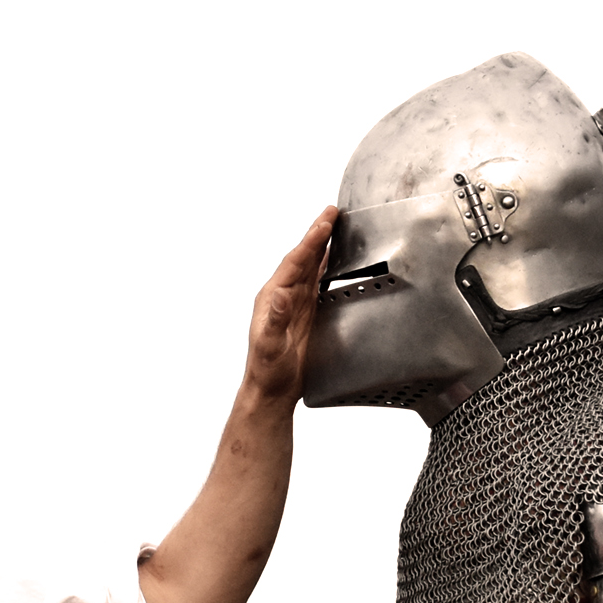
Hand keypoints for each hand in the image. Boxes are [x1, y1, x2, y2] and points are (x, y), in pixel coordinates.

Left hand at [242, 207, 337, 402]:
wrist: (271, 391)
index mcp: (273, 298)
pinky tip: (334, 261)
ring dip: (322, 246)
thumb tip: (280, 296)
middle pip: (303, 258)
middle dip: (318, 234)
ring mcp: (294, 305)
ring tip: (334, 227)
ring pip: (310, 267)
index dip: (311, 241)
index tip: (325, 221)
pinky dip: (326, 268)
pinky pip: (316, 283)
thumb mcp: (270, 346)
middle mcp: (282, 296)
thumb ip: (275, 320)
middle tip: (332, 212)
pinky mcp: (303, 315)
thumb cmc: (268, 371)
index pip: (294, 262)